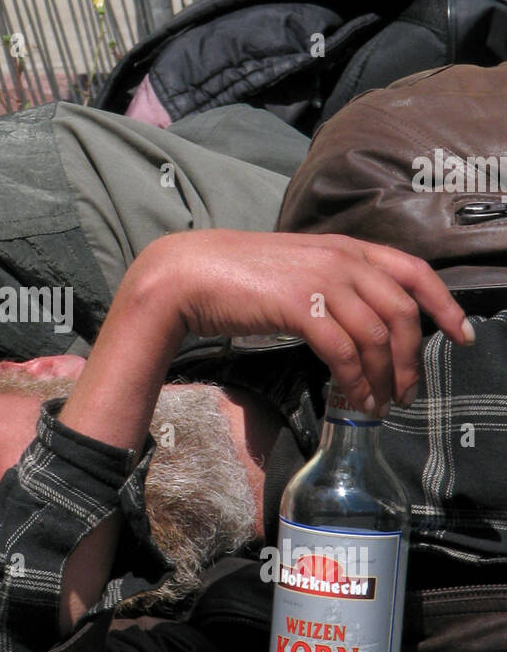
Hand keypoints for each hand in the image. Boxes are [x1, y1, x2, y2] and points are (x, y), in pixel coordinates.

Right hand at [141, 230, 472, 414]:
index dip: (445, 305)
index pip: (415, 271)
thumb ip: (334, 286)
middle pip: (403, 313)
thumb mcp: (298, 269)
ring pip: (378, 337)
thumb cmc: (237, 276)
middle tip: (408, 391)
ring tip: (379, 404)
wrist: (189, 274)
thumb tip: (360, 325)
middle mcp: (342, 259)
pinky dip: (356, 381)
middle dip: (414, 359)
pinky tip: (354, 399)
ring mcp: (322, 281)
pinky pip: (345, 352)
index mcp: (346, 247)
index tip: (462, 335)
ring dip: (385, 378)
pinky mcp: (300, 307)